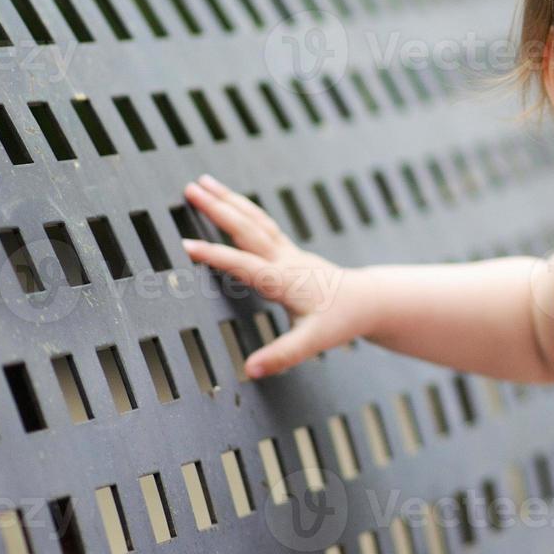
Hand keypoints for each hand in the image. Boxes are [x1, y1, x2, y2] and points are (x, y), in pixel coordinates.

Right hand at [182, 173, 359, 378]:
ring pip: (254, 219)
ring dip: (228, 200)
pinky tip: (231, 202)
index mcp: (284, 280)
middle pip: (247, 228)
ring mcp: (287, 252)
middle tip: (190, 189)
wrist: (368, 301)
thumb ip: (282, 355)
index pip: (244, 264)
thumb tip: (250, 370)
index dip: (215, 255)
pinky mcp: (289, 251)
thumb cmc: (342, 320)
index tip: (185, 244)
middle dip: (218, 208)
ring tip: (203, 182)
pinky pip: (261, 224)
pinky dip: (243, 209)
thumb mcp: (313, 342)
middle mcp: (284, 259)